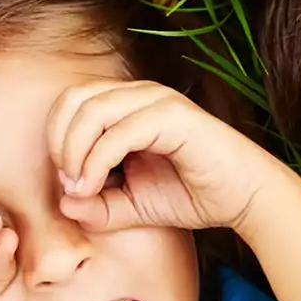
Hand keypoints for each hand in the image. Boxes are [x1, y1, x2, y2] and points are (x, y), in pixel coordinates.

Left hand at [47, 80, 278, 234]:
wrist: (245, 198)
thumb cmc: (191, 194)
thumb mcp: (132, 206)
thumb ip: (97, 206)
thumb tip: (63, 202)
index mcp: (127, 104)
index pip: (71, 102)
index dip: (55, 138)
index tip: (65, 181)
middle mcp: (139, 94)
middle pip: (75, 98)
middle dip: (58, 141)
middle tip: (67, 181)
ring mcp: (157, 101)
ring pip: (93, 109)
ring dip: (74, 150)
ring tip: (79, 186)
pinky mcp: (173, 116)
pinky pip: (120, 131)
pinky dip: (97, 160)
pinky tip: (95, 186)